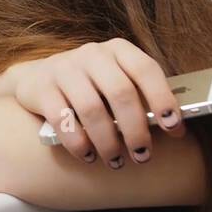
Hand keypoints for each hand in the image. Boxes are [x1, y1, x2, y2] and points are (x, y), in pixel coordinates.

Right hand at [12, 39, 184, 167]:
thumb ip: (140, 96)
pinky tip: (87, 156)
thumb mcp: (115, 81)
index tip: (174, 127)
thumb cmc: (90, 86)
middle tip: (143, 155)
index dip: (162, 98)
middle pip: (120, 92)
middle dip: (135, 129)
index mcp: (118, 50)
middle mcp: (92, 55)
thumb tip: (174, 127)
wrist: (37, 79)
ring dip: (108, 141)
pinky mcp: (41, 88)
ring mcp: (64, 69)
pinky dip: (78, 143)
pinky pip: (62, 120)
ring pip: (92, 109)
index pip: (145, 69)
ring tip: (115, 161)